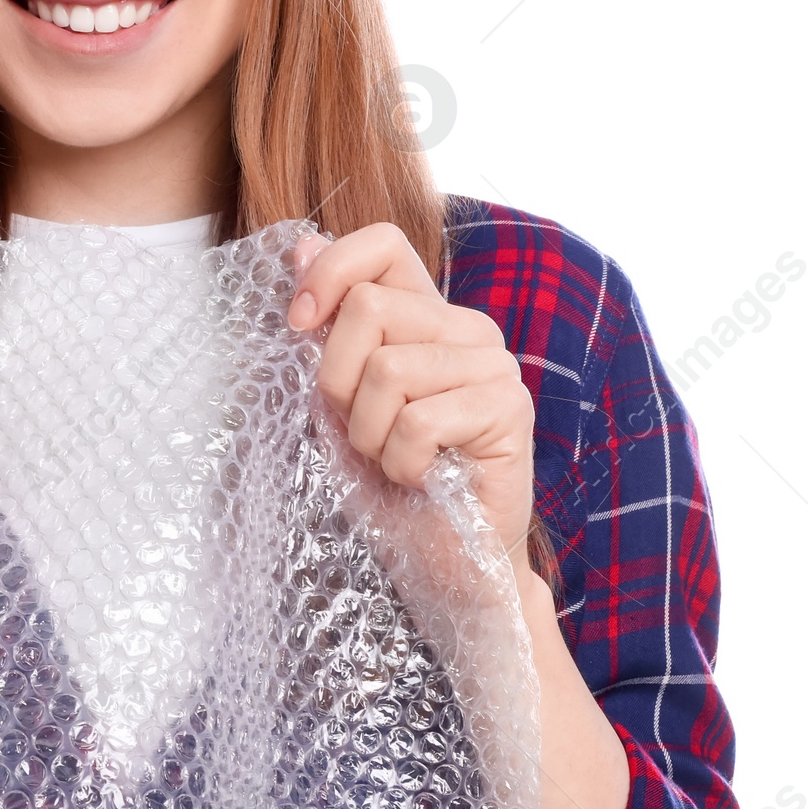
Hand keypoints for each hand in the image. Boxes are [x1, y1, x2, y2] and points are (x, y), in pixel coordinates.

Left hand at [287, 222, 536, 570]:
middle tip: (364, 432)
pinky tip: (425, 479)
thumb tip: (301, 241)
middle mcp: (466, 328)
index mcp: (425, 316)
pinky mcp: (509, 408)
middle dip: (339, 383)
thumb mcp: (336, 402)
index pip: (383, 244)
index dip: (330, 271)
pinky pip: (420, 419)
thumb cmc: (389, 488)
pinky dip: (402, 462)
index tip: (298, 324)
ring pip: (389, 368)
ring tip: (396, 461)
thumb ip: (324, 328)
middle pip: (369, 307)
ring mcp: (493, 365)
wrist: (440, 566)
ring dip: (370, 434)